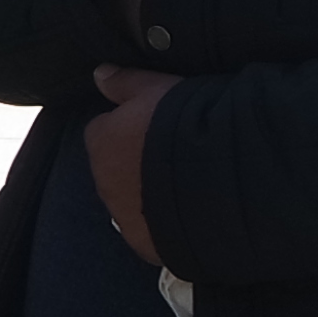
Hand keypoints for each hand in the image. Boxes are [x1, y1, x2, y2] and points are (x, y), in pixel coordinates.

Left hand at [88, 66, 177, 266]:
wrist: (218, 175)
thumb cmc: (187, 122)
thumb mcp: (158, 88)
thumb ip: (125, 82)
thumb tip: (99, 73)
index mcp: (101, 141)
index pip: (104, 132)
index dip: (131, 130)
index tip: (156, 128)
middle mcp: (103, 181)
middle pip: (115, 169)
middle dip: (137, 165)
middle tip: (174, 157)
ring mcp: (122, 216)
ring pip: (129, 203)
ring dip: (148, 195)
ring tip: (186, 187)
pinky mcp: (144, 244)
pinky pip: (148, 233)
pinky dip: (162, 226)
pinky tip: (188, 215)